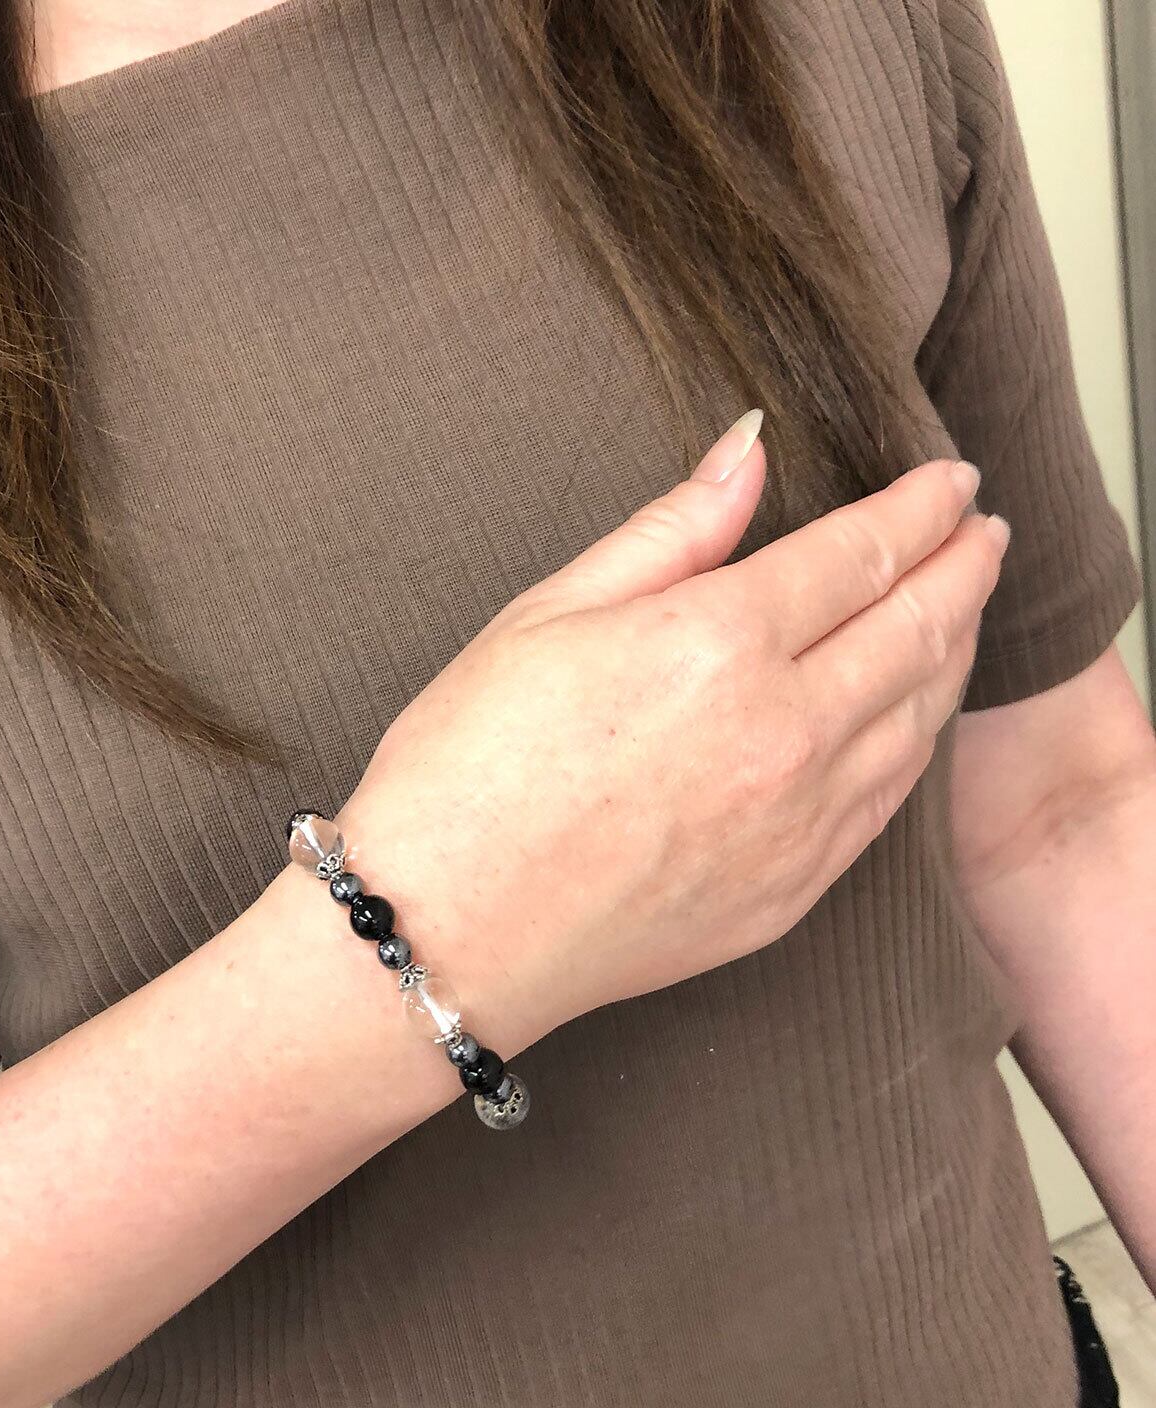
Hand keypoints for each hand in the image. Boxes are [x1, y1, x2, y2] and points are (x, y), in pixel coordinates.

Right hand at [339, 412, 1007, 1051]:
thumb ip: (668, 533)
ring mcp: (797, 824)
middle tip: (983, 527)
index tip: (949, 479)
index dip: (920, 507)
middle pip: (919, 628)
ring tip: (961, 607)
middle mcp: (784, 733)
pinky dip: (918, 739)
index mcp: (717, 645)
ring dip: (956, 648)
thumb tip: (746, 453)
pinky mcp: (790, 893)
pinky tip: (913, 715)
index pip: (861, 554)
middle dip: (965, 565)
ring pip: (922, 717)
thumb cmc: (466, 770)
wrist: (444, 934)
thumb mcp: (546, 617)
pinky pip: (888, 802)